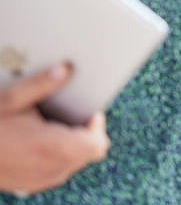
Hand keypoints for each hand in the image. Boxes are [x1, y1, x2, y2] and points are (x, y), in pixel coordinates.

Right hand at [0, 64, 108, 194]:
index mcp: (51, 147)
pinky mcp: (29, 185)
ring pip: (74, 163)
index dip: (97, 125)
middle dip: (84, 132)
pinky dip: (56, 156)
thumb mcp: (10, 99)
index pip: (97, 144)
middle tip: (69, 113)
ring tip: (51, 125)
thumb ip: (41, 84)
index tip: (88, 110)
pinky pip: (57, 171)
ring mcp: (39, 181)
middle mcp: (49, 169)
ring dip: (71, 144)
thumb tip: (66, 69)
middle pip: (88, 153)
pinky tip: (40, 140)